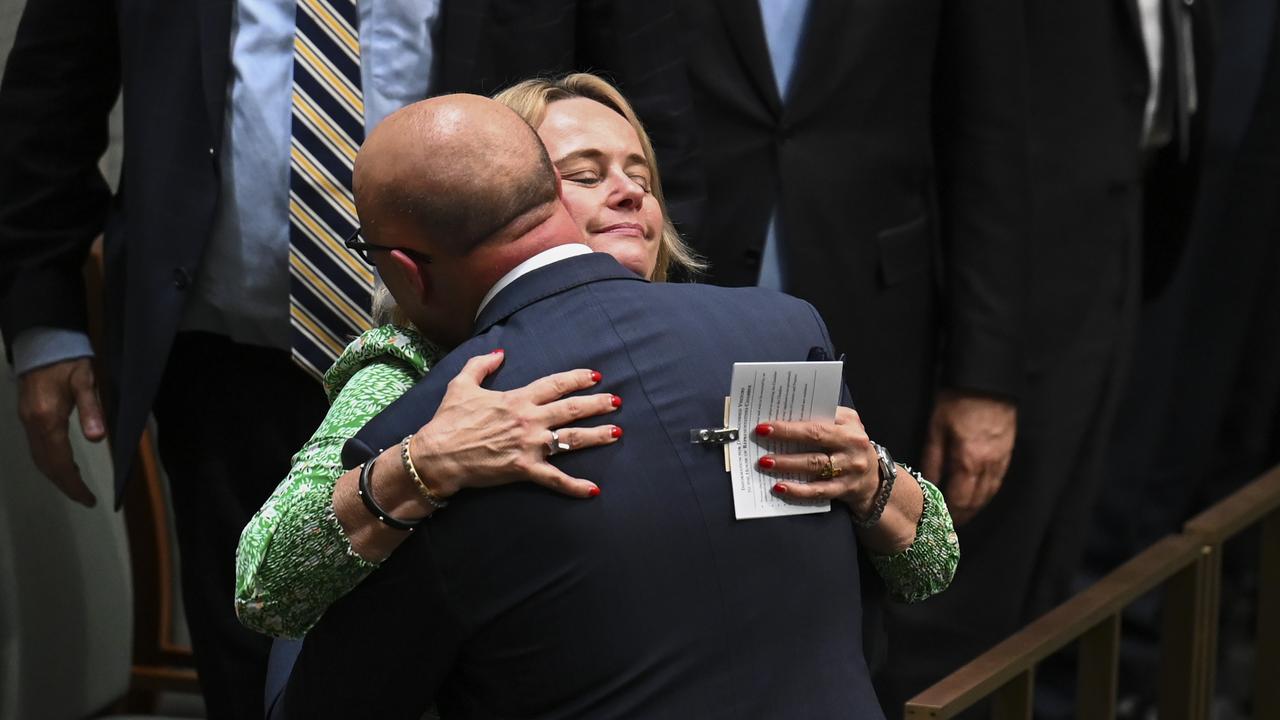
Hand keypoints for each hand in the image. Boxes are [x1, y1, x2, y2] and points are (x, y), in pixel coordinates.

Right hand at [16, 357, 106, 506]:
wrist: (41, 343)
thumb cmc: (67, 360)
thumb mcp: (85, 381)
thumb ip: (91, 409)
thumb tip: (98, 438)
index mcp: (47, 419)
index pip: (59, 462)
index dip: (73, 483)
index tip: (88, 499)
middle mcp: (33, 424)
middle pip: (46, 465)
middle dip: (65, 484)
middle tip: (84, 498)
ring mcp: (27, 421)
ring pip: (39, 458)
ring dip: (57, 475)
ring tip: (76, 486)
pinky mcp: (28, 416)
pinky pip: (38, 448)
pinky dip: (51, 462)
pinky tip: (65, 463)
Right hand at [411, 350, 621, 498]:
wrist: (437, 455)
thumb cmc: (448, 420)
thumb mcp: (461, 385)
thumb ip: (481, 365)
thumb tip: (500, 352)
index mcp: (517, 398)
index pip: (555, 385)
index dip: (577, 379)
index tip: (595, 376)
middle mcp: (529, 419)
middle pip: (571, 409)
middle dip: (596, 404)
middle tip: (615, 402)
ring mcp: (529, 445)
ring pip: (571, 439)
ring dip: (597, 436)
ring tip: (617, 433)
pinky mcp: (525, 469)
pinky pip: (555, 478)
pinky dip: (575, 485)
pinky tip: (593, 489)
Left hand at [754, 406, 880, 516]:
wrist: (874, 480)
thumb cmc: (850, 446)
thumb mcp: (846, 426)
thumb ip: (824, 418)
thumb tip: (786, 417)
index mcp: (849, 425)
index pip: (818, 421)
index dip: (791, 423)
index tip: (766, 424)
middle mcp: (851, 445)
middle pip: (815, 438)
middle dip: (786, 436)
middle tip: (761, 436)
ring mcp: (849, 468)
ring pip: (814, 465)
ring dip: (787, 463)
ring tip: (765, 462)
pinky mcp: (844, 489)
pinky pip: (818, 490)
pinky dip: (798, 490)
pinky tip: (780, 487)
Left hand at [921, 389, 1015, 524]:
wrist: (986, 381)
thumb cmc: (956, 402)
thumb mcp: (936, 429)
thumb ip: (932, 460)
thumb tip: (928, 483)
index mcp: (968, 461)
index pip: (960, 499)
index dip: (951, 513)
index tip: (941, 518)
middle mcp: (988, 465)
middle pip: (977, 500)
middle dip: (965, 514)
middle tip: (952, 522)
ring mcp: (1001, 459)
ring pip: (991, 492)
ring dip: (978, 506)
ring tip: (965, 513)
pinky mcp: (1008, 451)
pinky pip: (999, 479)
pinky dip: (988, 492)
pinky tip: (980, 494)